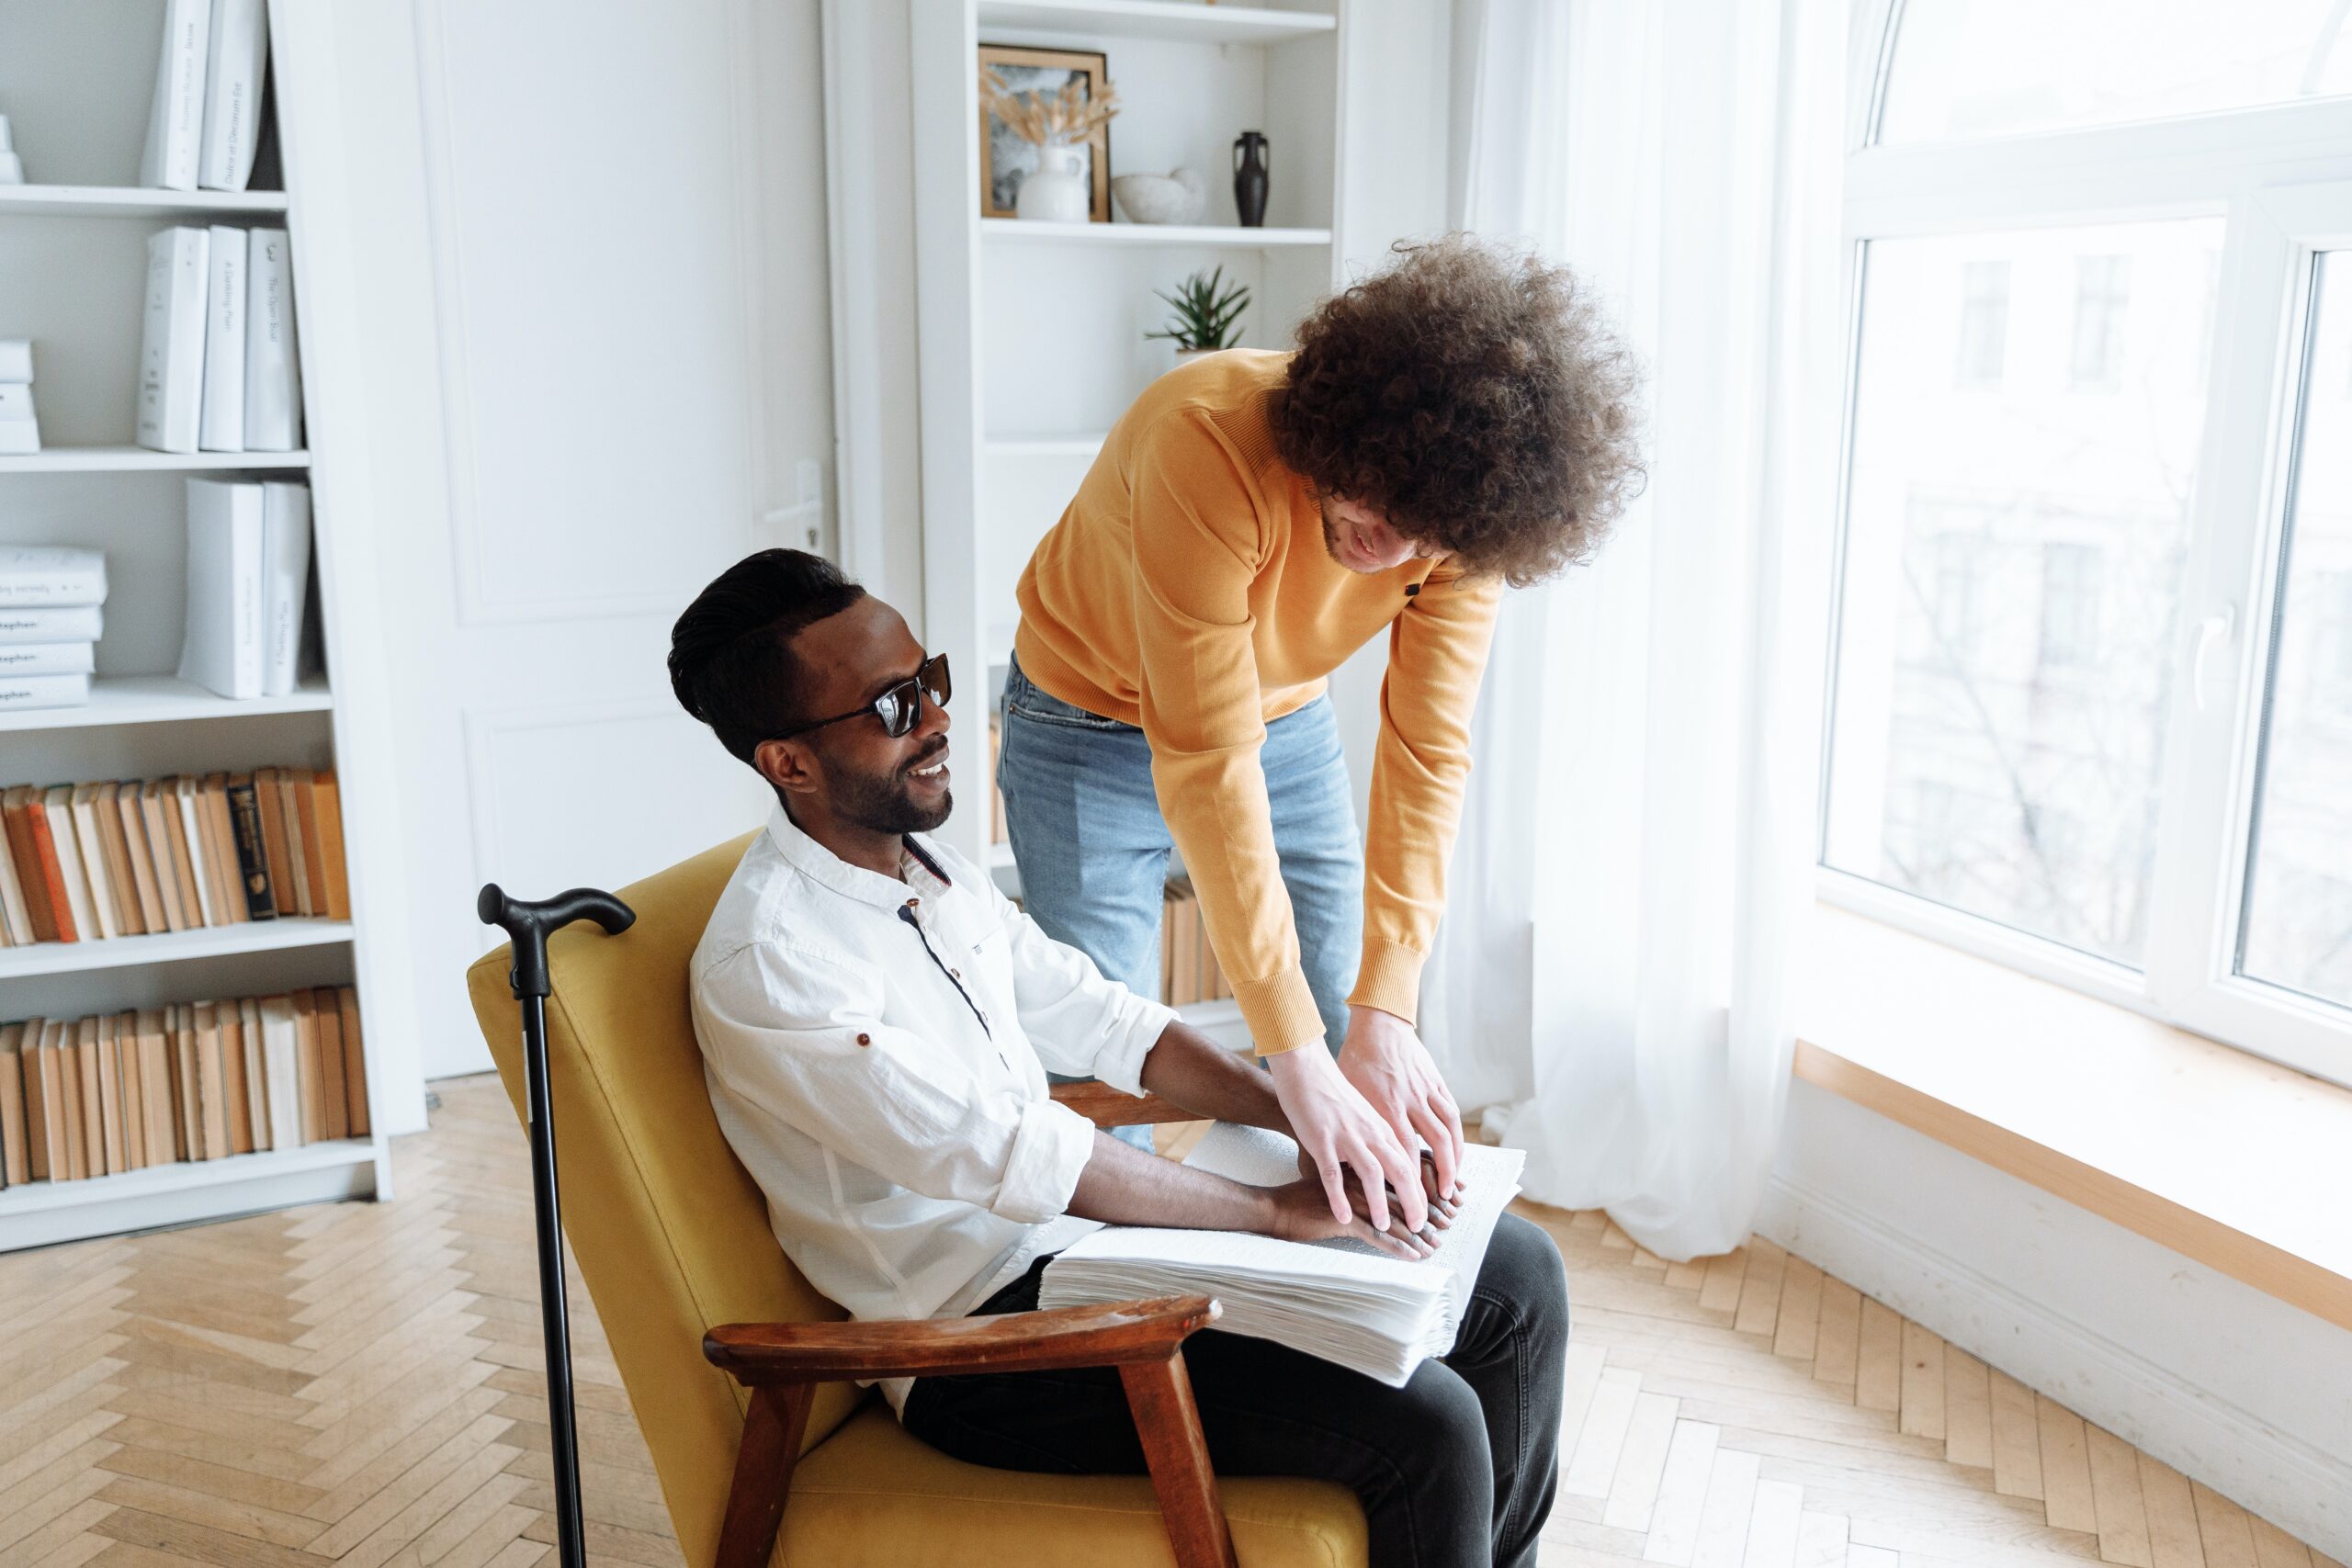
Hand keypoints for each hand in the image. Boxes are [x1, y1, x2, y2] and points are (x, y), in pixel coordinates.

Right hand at [1260, 1178, 1436, 1259]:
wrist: (1274, 1198)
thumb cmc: (1304, 1183)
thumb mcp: (1339, 1167)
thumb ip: (1362, 1170)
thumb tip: (1382, 1182)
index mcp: (1367, 1148)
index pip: (1407, 1166)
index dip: (1429, 1185)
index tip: (1448, 1201)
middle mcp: (1362, 1163)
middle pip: (1406, 1186)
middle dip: (1428, 1208)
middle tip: (1447, 1226)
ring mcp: (1351, 1187)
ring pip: (1393, 1209)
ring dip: (1415, 1231)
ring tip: (1432, 1246)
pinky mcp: (1337, 1207)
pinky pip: (1371, 1230)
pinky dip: (1394, 1245)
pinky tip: (1410, 1255)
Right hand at [1266, 1042, 1426, 1232]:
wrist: (1307, 1069)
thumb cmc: (1334, 1094)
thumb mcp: (1365, 1115)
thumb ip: (1377, 1139)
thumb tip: (1389, 1166)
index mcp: (1383, 1127)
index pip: (1411, 1163)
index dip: (1422, 1190)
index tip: (1427, 1212)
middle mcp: (1370, 1132)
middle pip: (1401, 1170)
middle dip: (1413, 1201)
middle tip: (1419, 1226)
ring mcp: (1346, 1136)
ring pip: (1371, 1174)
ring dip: (1380, 1203)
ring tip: (1384, 1226)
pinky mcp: (1321, 1140)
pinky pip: (1332, 1173)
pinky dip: (1339, 1197)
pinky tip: (1343, 1216)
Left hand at [1338, 1005, 1465, 1201]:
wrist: (1378, 1023)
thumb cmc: (1355, 1059)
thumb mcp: (1348, 1092)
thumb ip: (1354, 1124)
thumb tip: (1344, 1160)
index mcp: (1383, 1106)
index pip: (1400, 1152)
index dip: (1406, 1183)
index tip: (1407, 1205)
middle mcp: (1408, 1102)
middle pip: (1430, 1148)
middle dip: (1434, 1181)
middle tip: (1436, 1206)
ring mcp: (1426, 1092)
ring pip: (1447, 1133)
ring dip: (1452, 1163)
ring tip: (1450, 1186)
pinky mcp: (1436, 1083)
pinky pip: (1452, 1115)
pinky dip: (1457, 1138)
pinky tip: (1456, 1154)